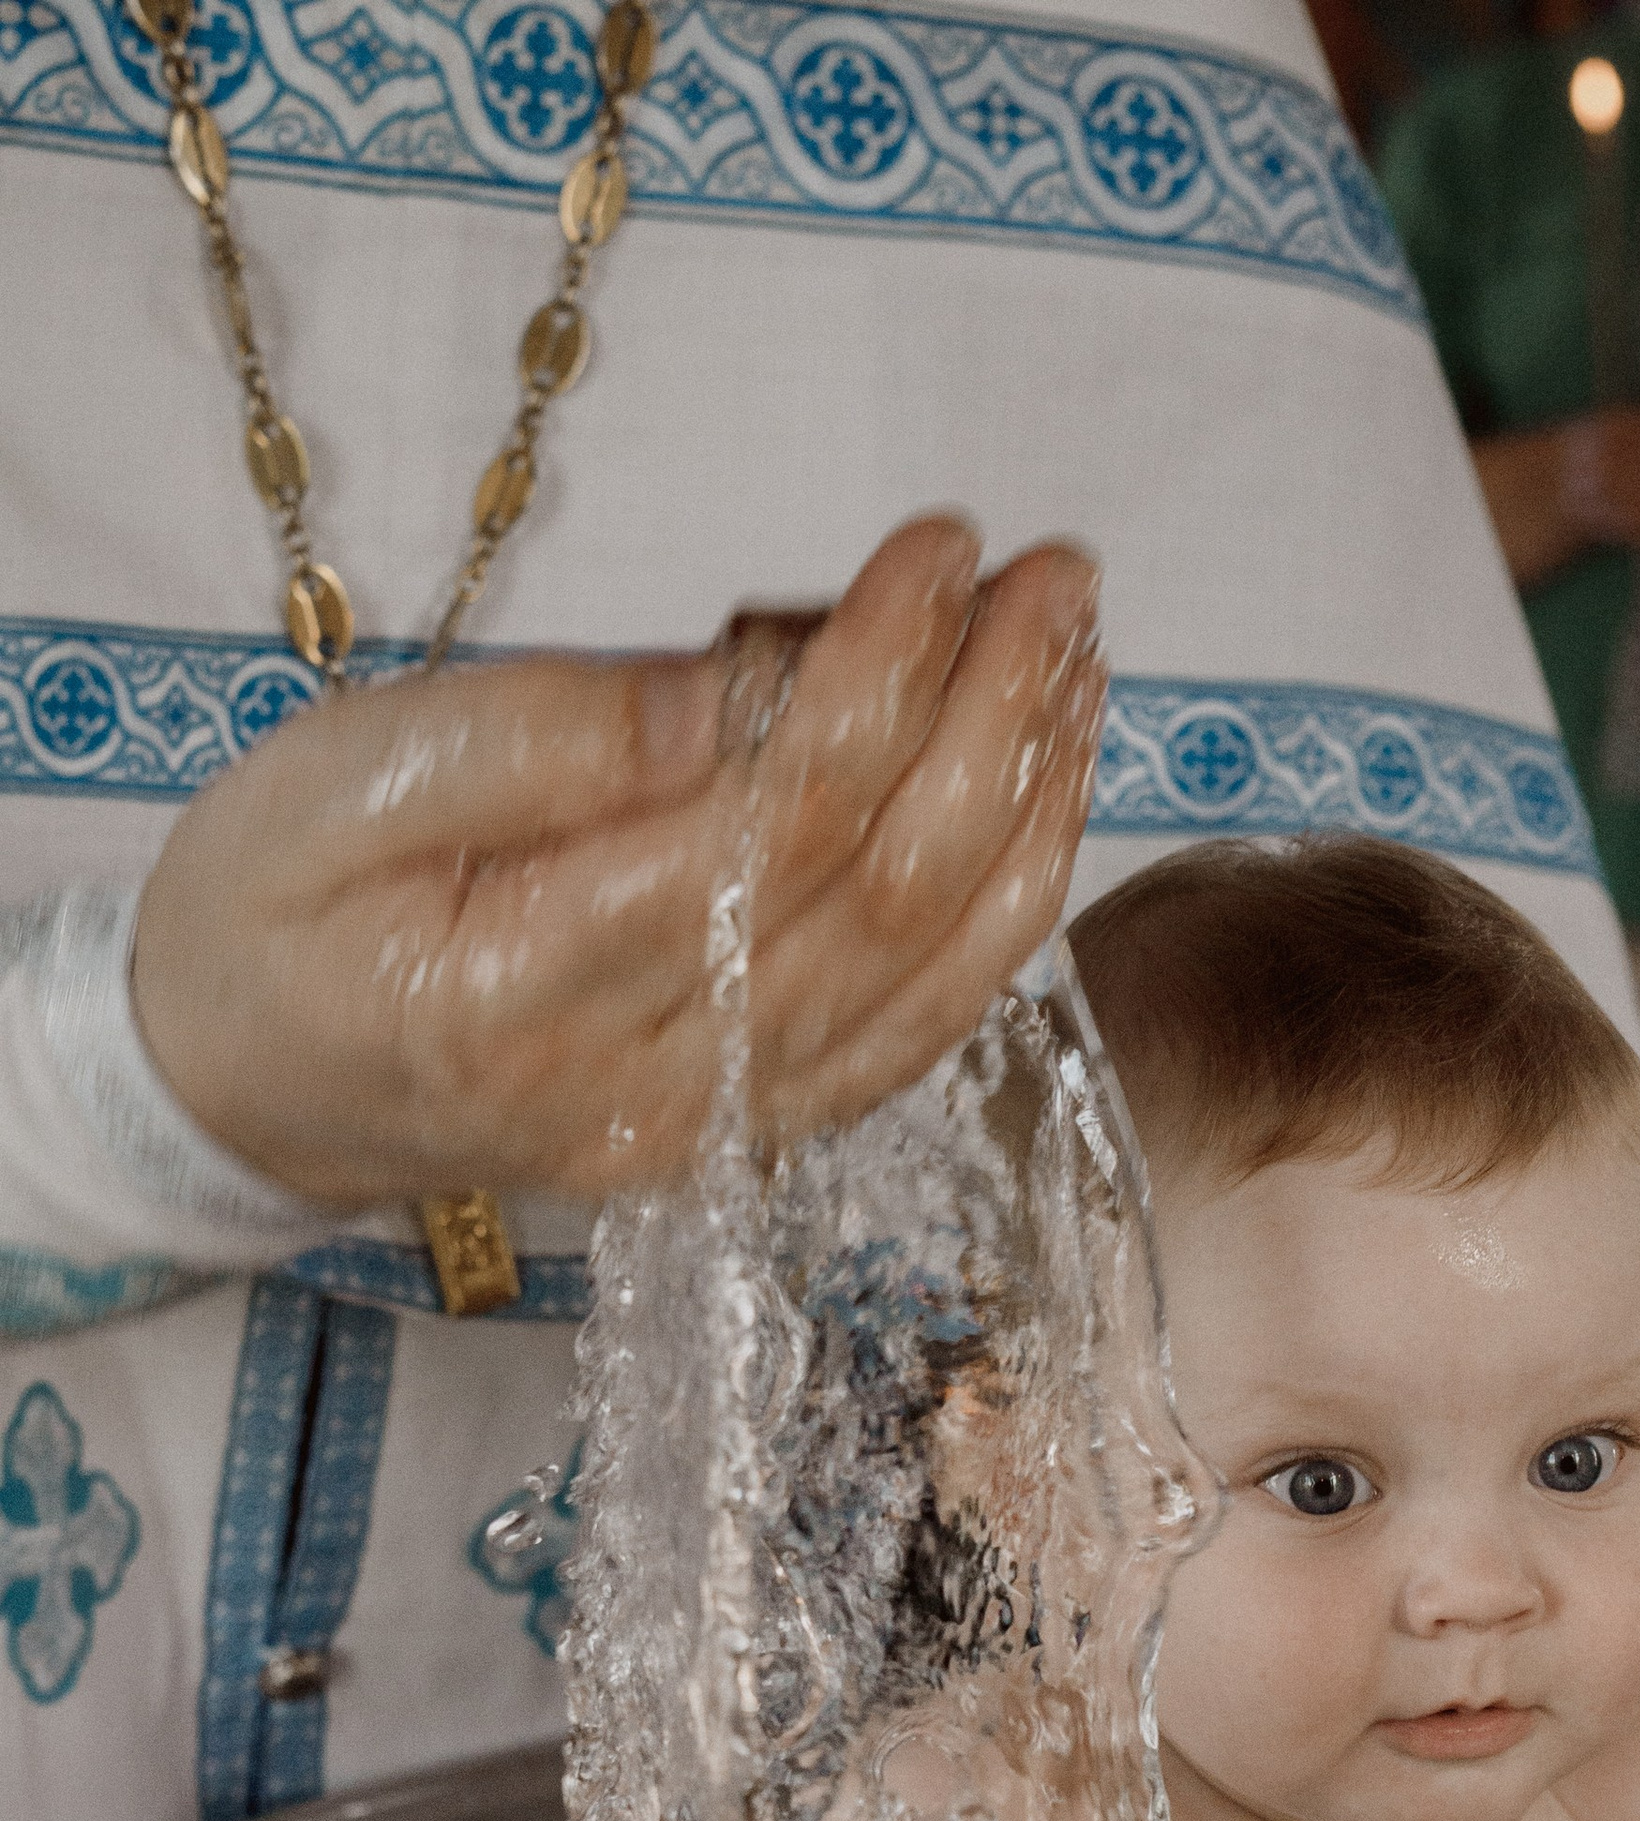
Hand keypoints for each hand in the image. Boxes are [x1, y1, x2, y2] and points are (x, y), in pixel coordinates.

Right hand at [132, 515, 1105, 1208]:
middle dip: (991, 726)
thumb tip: (741, 690)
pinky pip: (918, 1029)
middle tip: (1053, 582)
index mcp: (524, 997)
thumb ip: (542, 739)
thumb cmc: (273, 913)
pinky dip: (1005, 910)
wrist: (243, 1089)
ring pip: (931, 977)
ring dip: (1029, 811)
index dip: (885, 681)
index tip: (941, 550)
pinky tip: (1046, 796)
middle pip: (881, 903)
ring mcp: (715, 1132)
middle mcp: (648, 1093)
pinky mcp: (753, 1130)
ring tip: (1078, 662)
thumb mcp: (338, 780)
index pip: (770, 832)